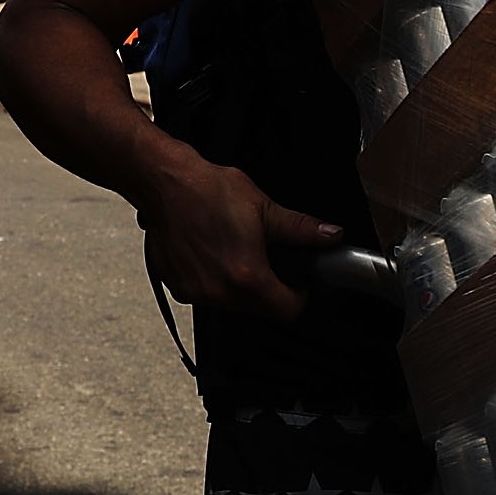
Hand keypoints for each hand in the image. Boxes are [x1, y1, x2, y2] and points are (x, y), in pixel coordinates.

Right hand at [140, 151, 339, 322]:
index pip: (288, 311)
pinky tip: (213, 253)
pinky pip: (206, 294)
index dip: (299, 295)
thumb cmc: (207, 192)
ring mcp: (196, 292)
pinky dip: (214, 280)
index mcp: (247, 278)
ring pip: (233, 303)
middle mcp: (220, 293)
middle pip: (260, 309)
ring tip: (236, 250)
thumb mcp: (265, 208)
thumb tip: (330, 236)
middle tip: (266, 257)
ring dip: (240, 285)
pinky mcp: (177, 287)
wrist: (165, 183)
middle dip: (269, 288)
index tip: (296, 280)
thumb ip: (301, 230)